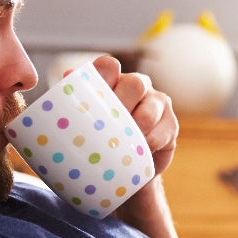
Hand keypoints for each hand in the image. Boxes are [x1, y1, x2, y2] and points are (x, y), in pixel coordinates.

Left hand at [81, 55, 178, 176]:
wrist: (122, 171)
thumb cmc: (99, 142)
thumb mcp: (83, 124)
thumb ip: (74, 102)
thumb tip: (67, 77)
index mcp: (112, 81)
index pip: (108, 66)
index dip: (103, 75)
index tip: (93, 95)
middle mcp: (136, 85)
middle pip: (134, 83)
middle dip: (122, 104)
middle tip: (109, 126)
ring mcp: (156, 102)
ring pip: (150, 107)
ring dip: (137, 126)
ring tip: (125, 143)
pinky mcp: (170, 123)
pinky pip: (163, 130)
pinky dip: (150, 143)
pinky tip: (141, 151)